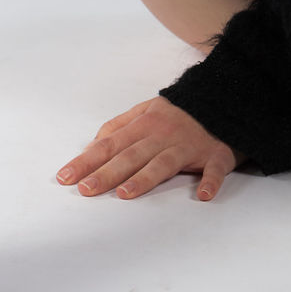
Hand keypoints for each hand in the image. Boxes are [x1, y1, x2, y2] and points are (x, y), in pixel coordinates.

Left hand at [55, 95, 246, 200]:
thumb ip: (119, 125)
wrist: (225, 97)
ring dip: (146, 178)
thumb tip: (92, 145)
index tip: (65, 176)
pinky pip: (214, 168)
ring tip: (126, 193)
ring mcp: (189, 145)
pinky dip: (210, 180)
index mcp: (145, 124)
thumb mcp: (147, 109)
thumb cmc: (180, 111)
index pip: (110, 144)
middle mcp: (164, 134)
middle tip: (86, 190)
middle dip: (107, 172)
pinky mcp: (216, 154)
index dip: (87, 160)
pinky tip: (203, 194)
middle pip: (132, 155)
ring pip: (164, 162)